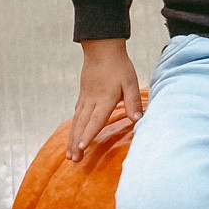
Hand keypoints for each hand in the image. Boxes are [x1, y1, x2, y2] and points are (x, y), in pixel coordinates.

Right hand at [67, 40, 142, 159]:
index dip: (89, 133)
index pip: (96, 119)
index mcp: (105, 98)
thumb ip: (133, 101)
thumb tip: (138, 119)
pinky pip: (76, 115)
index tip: (83, 147)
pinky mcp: (83, 96)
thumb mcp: (130, 82)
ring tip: (70, 155)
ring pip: (76, 122)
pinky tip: (72, 136)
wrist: (101, 49)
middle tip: (74, 159)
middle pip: (82, 125)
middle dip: (77, 143)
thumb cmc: (119, 66)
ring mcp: (85, 99)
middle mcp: (92, 101)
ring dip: (72, 139)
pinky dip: (73, 128)